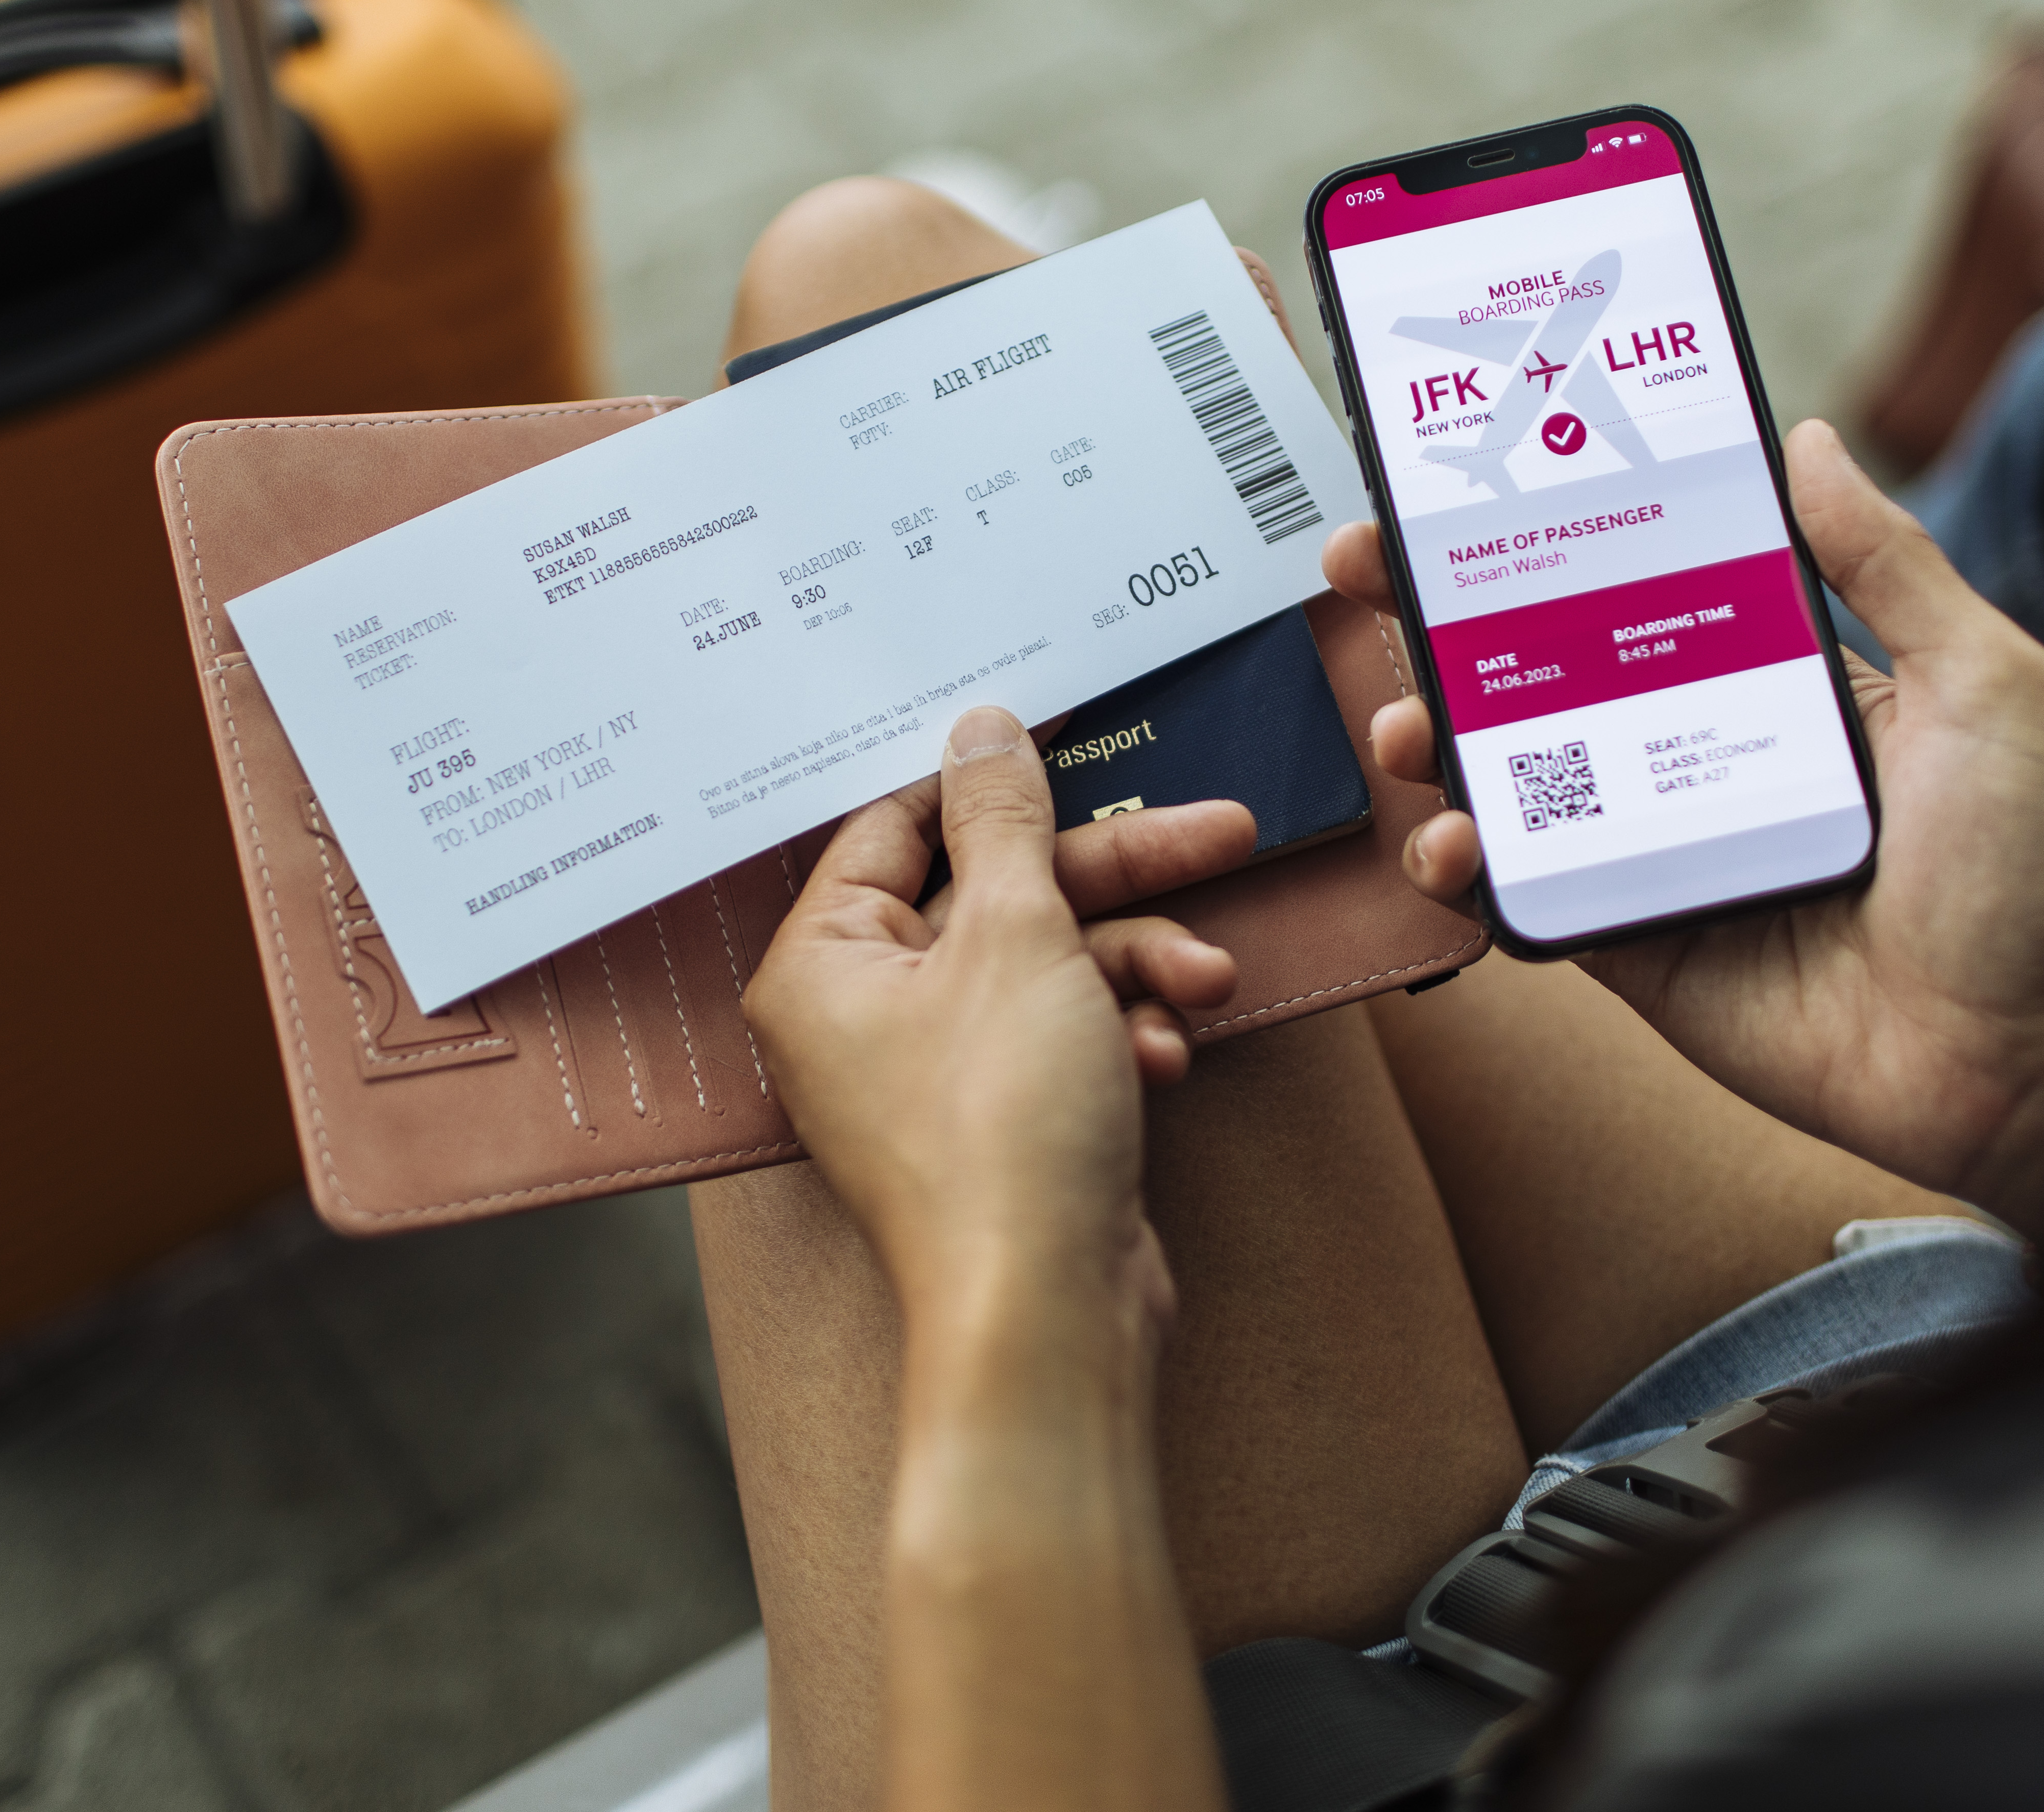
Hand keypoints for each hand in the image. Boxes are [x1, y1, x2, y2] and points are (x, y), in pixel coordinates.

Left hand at [745, 707, 1246, 1320]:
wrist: (1048, 1311)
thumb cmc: (1002, 1128)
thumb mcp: (1015, 935)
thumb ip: (1003, 825)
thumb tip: (980, 731)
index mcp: (823, 964)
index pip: (898, 827)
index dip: (990, 781)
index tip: (1067, 737)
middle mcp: (864, 1015)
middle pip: (997, 895)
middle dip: (1118, 877)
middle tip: (1220, 832)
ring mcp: (937, 1073)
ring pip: (1051, 966)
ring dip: (1138, 966)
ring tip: (1203, 981)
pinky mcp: (1004, 1120)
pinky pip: (1068, 1037)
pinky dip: (1125, 1036)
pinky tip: (1162, 1061)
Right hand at [1324, 421, 2043, 1222]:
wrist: (2020, 1064)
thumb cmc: (2027, 876)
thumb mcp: (1982, 685)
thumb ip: (1891, 565)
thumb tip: (1807, 440)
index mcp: (1767, 677)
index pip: (1631, 580)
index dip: (1542, 533)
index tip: (1461, 486)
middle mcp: (1694, 752)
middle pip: (1536, 666)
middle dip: (1435, 617)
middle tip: (1366, 573)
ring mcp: (1653, 848)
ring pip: (1508, 776)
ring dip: (1431, 740)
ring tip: (1407, 730)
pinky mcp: (1630, 942)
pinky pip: (1523, 892)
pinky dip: (1466, 865)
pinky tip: (1449, 846)